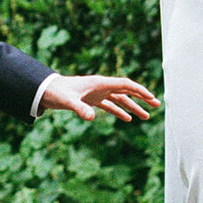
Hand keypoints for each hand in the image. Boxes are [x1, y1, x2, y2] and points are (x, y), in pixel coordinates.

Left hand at [40, 75, 160, 121]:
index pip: (125, 85)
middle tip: (156, 105)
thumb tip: (91, 118)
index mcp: (99, 83)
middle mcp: (100, 86)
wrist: (45, 91)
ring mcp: (96, 93)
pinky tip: (127, 119)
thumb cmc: (57, 93)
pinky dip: (119, 111)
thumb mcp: (68, 101)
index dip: (139, 91)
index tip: (152, 98)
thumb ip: (80, 108)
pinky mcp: (91, 99)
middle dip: (142, 97)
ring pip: (120, 99)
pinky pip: (110, 104)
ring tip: (146, 117)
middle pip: (126, 90)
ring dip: (133, 107)